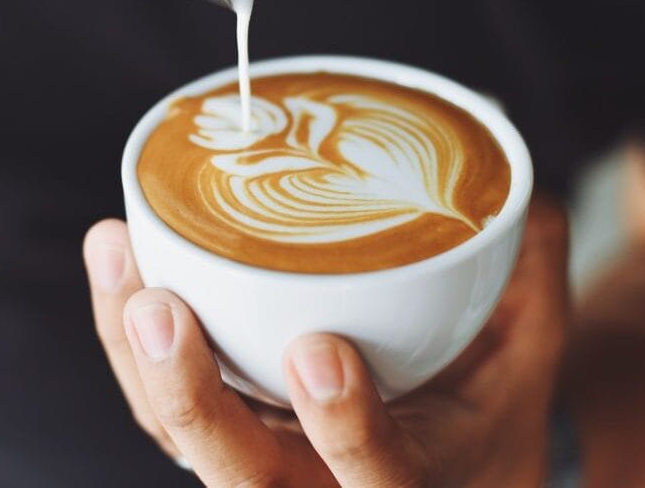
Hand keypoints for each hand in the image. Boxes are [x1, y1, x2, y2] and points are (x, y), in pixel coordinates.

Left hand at [84, 197, 568, 486]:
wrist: (445, 459)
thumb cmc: (484, 406)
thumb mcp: (528, 348)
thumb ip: (528, 273)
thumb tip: (518, 185)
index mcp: (410, 482)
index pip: (377, 478)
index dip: (346, 430)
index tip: (319, 352)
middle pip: (240, 477)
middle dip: (191, 398)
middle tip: (160, 308)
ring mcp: (258, 462)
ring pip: (177, 434)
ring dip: (133, 354)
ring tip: (115, 251)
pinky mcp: (221, 429)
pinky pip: (158, 401)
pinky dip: (126, 336)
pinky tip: (117, 256)